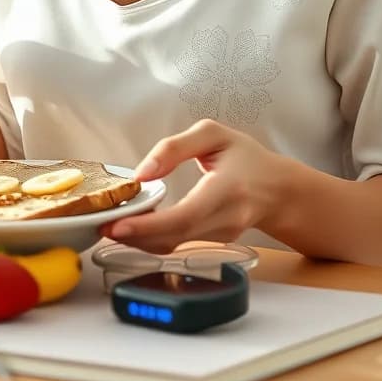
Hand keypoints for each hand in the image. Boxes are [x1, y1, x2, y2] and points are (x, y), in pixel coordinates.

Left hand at [99, 119, 284, 253]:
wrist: (279, 190)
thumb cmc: (247, 159)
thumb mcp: (214, 135)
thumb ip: (174, 148)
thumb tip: (142, 173)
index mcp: (228, 189)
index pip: (185, 216)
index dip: (149, 226)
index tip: (118, 226)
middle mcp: (226, 220)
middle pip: (174, 237)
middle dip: (134, 236)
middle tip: (102, 226)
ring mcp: (221, 236)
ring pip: (173, 245)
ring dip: (139, 239)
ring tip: (111, 224)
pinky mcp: (214, 243)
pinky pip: (178, 244)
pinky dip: (152, 239)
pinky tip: (133, 227)